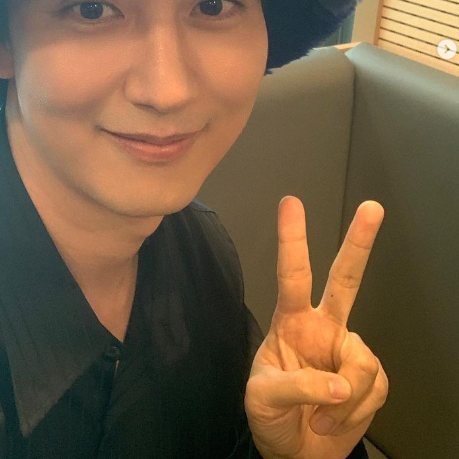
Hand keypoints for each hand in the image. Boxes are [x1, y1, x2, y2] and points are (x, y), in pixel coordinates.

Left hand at [244, 196, 387, 458]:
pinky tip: (335, 420)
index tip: (291, 203)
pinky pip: (373, 390)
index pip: (291, 275)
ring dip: (343, 398)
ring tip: (321, 414)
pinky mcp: (371, 380)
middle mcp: (323, 328)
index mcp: (291, 321)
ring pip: (361, 361)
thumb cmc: (272, 416)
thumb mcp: (263, 398)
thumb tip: (338, 384)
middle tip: (372, 208)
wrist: (297, 454)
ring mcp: (348, 352)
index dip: (291, 239)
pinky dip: (353, 414)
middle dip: (359, 243)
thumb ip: (295, 386)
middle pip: (345, 280)